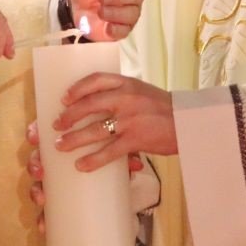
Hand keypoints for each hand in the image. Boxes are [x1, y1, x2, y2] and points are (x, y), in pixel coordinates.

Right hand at [25, 120, 143, 232]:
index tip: (34, 137)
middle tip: (40, 171)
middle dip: (34, 164)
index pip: (44, 134)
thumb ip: (122, 154)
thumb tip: (135, 165)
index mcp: (65, 142)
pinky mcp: (58, 199)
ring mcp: (55, 180)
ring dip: (36, 190)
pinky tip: (42, 225)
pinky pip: (47, 209)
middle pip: (37, 159)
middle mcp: (54, 161)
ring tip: (42, 198)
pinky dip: (44, 217)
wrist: (114, 175)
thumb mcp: (114, 150)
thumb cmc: (108, 155)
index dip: (34, 133)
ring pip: (38, 184)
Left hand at [52, 73, 175, 170]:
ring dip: (74, 139)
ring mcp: (129, 119)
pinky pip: (109, 151)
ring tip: (61, 145)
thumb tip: (95, 105)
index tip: (64, 98)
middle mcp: (125, 98)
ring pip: (94, 130)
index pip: (95, 80)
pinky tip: (81, 165)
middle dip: (69, 116)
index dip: (76, 89)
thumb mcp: (141, 91)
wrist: (189, 121)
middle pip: (88, 105)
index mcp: (126, 83)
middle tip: (57, 125)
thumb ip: (121, 94)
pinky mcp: (135, 139)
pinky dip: (93, 159)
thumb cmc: (163, 107)